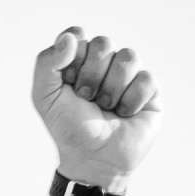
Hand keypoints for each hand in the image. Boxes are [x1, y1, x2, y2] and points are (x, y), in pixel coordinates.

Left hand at [33, 27, 160, 190]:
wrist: (93, 159)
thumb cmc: (69, 129)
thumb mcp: (45, 97)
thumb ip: (47, 62)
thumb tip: (72, 36)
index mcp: (77, 61)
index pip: (77, 36)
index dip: (73, 58)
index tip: (68, 82)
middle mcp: (103, 64)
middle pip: (103, 43)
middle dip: (91, 76)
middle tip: (87, 100)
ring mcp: (128, 75)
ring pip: (127, 58)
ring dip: (111, 89)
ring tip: (106, 108)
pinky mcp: (149, 90)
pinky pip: (145, 78)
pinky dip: (131, 101)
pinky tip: (125, 115)